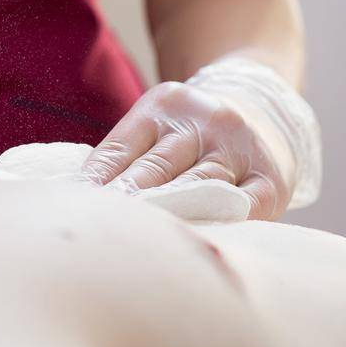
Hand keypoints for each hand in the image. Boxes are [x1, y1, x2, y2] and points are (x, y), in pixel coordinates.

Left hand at [80, 80, 295, 220]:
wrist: (266, 114)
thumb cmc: (195, 134)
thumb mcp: (160, 122)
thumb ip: (127, 154)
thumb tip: (80, 196)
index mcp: (164, 105)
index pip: (120, 149)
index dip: (96, 182)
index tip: (75, 208)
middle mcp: (203, 121)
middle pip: (155, 169)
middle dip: (126, 201)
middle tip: (100, 228)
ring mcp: (238, 147)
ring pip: (197, 187)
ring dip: (167, 216)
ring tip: (140, 241)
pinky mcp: (270, 179)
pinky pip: (242, 207)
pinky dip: (220, 224)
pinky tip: (199, 240)